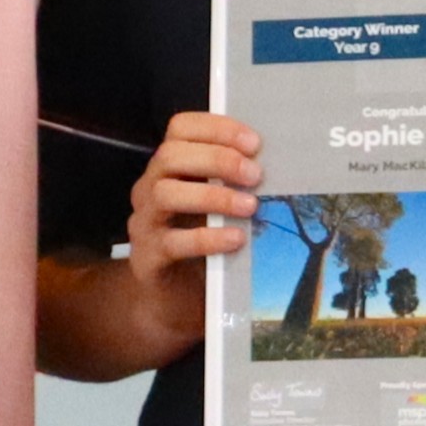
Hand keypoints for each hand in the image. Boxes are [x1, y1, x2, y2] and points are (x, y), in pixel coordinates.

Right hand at [128, 111, 261, 324]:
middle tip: (255, 174)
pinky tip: (235, 239)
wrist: (170, 297)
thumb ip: (232, 182)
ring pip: (166, 194)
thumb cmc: (198, 240)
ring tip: (250, 206)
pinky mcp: (148, 257)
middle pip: (170, 155)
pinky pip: (173, 242)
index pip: (180, 128)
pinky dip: (207, 238)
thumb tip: (280, 163)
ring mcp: (145, 222)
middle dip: (216, 159)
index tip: (254, 142)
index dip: (216, 128)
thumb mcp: (214, 205)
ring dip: (212, 195)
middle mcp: (149, 188)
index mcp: (167, 168)